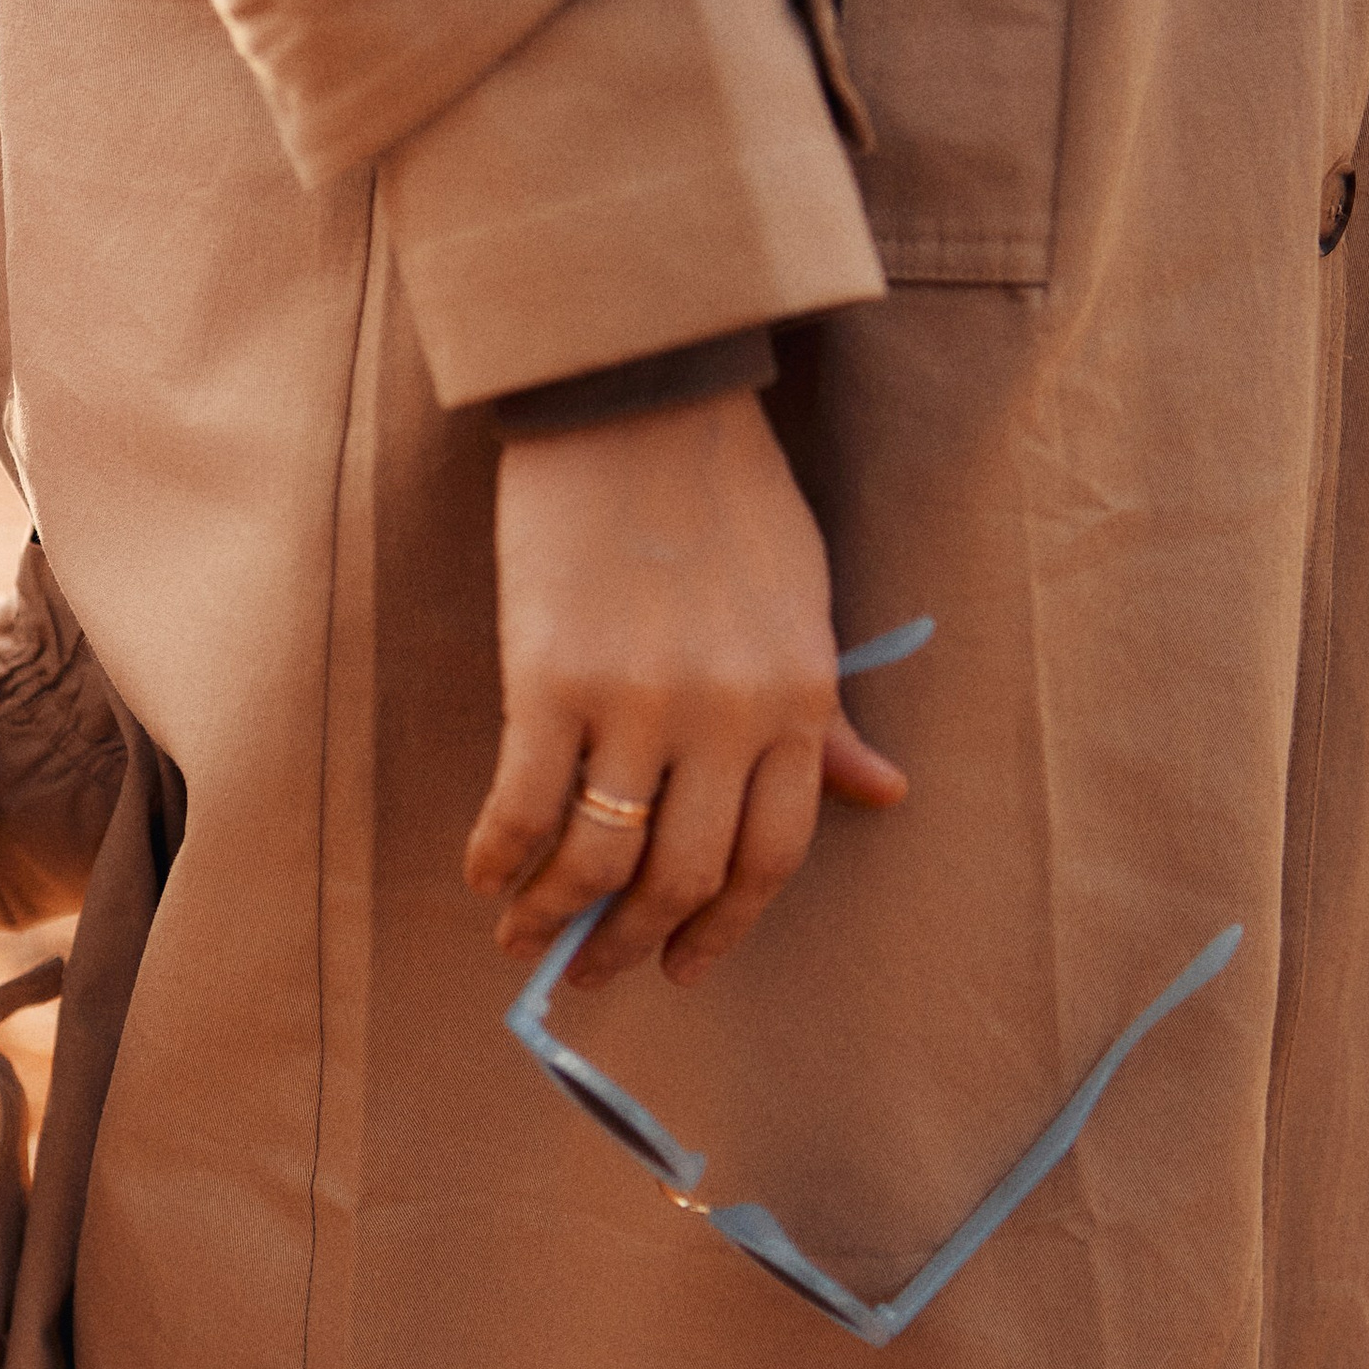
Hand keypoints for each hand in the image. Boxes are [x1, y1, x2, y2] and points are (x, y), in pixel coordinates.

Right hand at [462, 389, 906, 990]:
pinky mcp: (549, 676)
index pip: (772, 860)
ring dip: (554, 916)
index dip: (723, 931)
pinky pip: (523, 802)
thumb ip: (830, 714)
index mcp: (799, 700)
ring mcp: (638, 700)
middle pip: (682, 878)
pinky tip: (484, 873)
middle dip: (631, 945)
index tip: (682, 968)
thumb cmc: (729, 494)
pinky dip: (498, 854)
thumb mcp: (805, 604)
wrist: (638, 396)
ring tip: (522, 937)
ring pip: (598, 859)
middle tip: (592, 972)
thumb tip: (884, 796)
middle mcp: (727, 716)